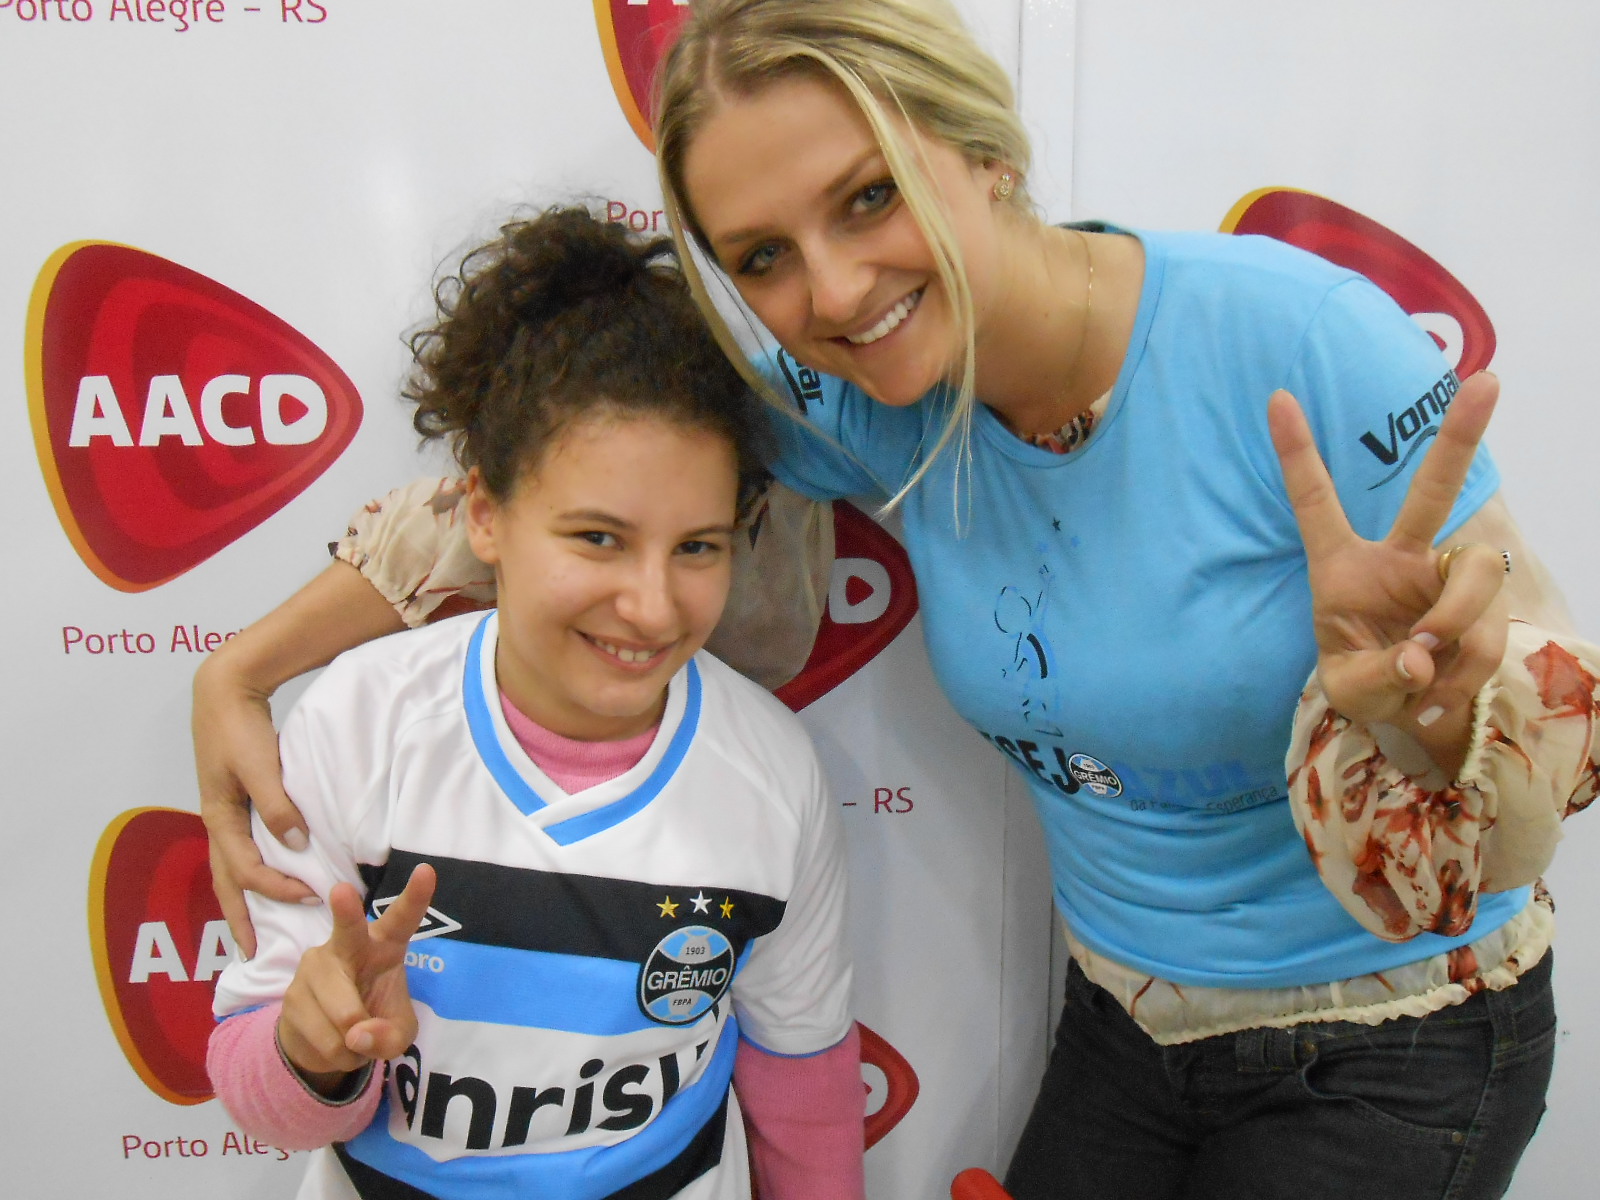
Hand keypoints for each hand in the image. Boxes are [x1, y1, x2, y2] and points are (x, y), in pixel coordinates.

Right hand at [193, 652, 314, 958]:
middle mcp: (218, 822)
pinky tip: (270, 876)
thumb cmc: (240, 728)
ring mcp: (225, 814)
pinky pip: (242, 848)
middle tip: (253, 953)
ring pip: (231, 868)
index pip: (246, 870)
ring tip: (258, 927)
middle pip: (226, 882)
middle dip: (239, 918)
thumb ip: (277, 804)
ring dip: (244, 898)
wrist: (224, 692)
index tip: (311, 896)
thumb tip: (296, 844)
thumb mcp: (260, 766)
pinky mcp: (236, 804)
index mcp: (220, 818)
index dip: (277, 888)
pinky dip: (252, 870)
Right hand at [278, 863, 436, 1092]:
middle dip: (346, 912)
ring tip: (354, 1036)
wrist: (322, 1040)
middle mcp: (345, 946)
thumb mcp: (397, 1033)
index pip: (401, 920)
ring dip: (356, 1043)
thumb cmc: (373, 1018)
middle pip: (347, 929)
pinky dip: (339, 1055)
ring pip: (344, 1016)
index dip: (415, 897)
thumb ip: (391, 1036)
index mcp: (383, 944)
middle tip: (341, 891)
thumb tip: (358, 1034)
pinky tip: (335, 1042)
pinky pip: (326, 1039)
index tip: (426, 870)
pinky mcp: (290, 996)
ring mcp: (314, 968)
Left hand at [1268, 371, 1509, 774]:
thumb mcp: (1352, 689)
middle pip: (1433, 491)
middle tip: (1489, 380)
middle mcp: (1400, 558)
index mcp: (1343, 566)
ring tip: (1423, 674)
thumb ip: (1376, 676)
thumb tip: (1421, 659)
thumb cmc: (1370, 685)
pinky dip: (1465, 672)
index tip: (1277, 398)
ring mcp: (1449, 578)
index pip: (1316, 502)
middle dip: (1460, 437)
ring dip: (1456, 625)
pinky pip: (1490, 631)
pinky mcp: (1487, 607)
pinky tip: (1436, 698)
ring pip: (1479, 572)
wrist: (1416, 716)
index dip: (1297, 453)